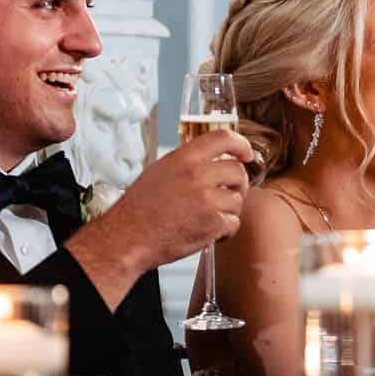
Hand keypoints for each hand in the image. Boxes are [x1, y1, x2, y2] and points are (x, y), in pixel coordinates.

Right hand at [80, 131, 250, 273]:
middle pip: (238, 171)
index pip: (223, 138)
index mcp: (185, 158)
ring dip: (228, 210)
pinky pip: (234, 223)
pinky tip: (210, 232)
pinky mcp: (212, 223)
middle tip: (228, 193)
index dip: (241, 145)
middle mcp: (198, 175)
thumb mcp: (160, 171)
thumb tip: (209, 163)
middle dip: (237, 184)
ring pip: (238, 199)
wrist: (128, 237)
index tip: (246, 154)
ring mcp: (207, 199)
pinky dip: (225, 231)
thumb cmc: (138, 209)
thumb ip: (187, 164)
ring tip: (209, 217)